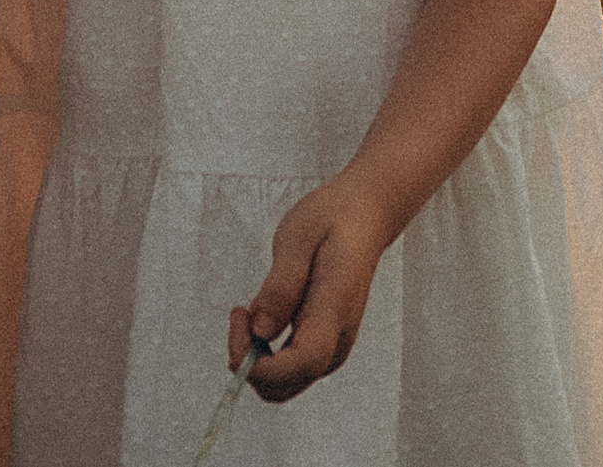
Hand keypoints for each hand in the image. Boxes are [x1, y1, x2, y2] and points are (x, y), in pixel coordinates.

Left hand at [231, 172, 390, 399]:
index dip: (263, 364)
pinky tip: (259, 317)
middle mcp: (337, 341)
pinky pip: (289, 367)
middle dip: (250, 364)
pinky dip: (265, 355)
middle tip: (238, 313)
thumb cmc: (332, 219)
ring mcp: (332, 347)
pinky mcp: (323, 344)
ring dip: (255, 360)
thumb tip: (260, 330)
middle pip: (288, 385)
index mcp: (335, 311)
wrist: (364, 217)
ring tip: (245, 312)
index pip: (302, 362)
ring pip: (285, 383)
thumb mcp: (299, 236)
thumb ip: (281, 284)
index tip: (237, 326)